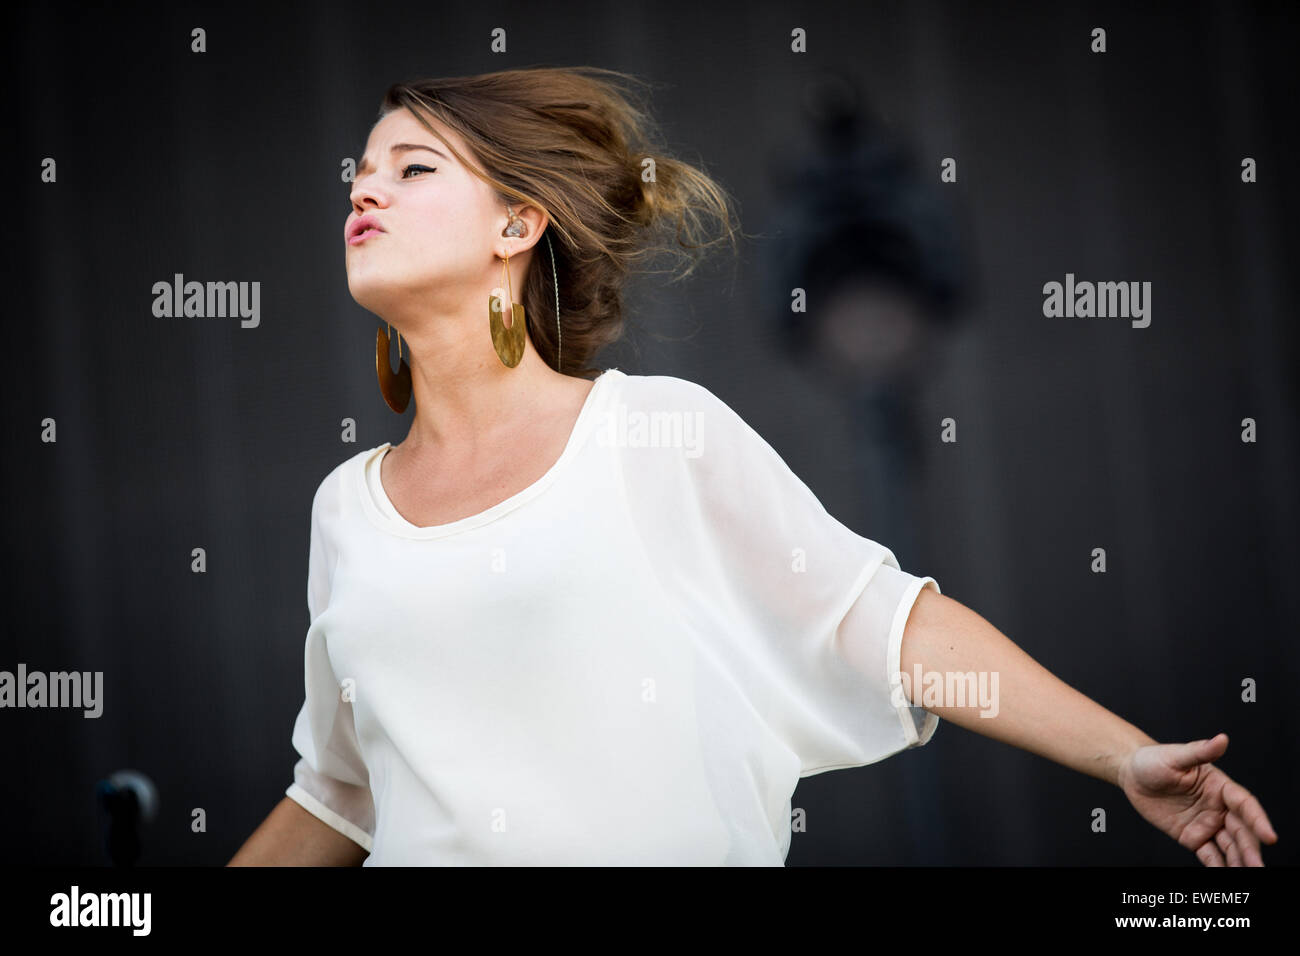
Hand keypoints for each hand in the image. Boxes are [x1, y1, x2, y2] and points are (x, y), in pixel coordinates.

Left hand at [1117, 732, 1277, 865]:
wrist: (1131, 774)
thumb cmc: (1154, 759)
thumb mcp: (1175, 755)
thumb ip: (1199, 751)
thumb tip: (1222, 739)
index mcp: (1220, 786)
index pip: (1245, 805)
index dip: (1258, 820)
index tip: (1269, 836)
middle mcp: (1218, 807)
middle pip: (1241, 830)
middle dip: (1250, 848)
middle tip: (1257, 867)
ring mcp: (1207, 823)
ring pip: (1230, 846)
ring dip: (1240, 861)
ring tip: (1249, 875)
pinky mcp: (1192, 837)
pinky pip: (1210, 855)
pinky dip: (1220, 866)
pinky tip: (1228, 876)